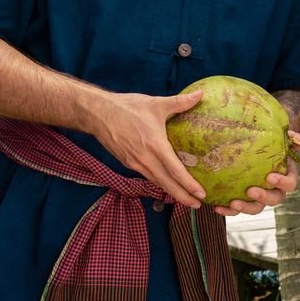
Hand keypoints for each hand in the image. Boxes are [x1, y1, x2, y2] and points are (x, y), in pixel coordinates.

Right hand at [92, 89, 207, 207]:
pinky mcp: (128, 163)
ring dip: (171, 192)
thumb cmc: (128, 107)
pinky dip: (159, 182)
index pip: (175, 171)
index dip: (189, 185)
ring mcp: (135, 163)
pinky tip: (166, 183)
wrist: (98, 114)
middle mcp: (145, 159)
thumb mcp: (156, 103)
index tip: (201, 194)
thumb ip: (180, 102)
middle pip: (167, 184)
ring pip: (157, 182)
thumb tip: (201, 94)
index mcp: (155, 145)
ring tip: (185, 198)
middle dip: (183, 197)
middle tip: (198, 205)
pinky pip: (147, 176)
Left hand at [216, 131, 299, 215]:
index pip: (290, 184)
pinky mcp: (244, 200)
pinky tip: (217, 208)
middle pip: (274, 200)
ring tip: (233, 203)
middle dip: (263, 197)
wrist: (257, 146)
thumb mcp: (280, 136)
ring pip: (256, 208)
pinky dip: (228, 211)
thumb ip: (290, 137)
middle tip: (250, 190)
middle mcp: (274, 190)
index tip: (270, 176)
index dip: (282, 182)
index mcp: (286, 176)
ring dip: (245, 208)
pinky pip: (237, 209)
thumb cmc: (271, 141)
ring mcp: (259, 197)